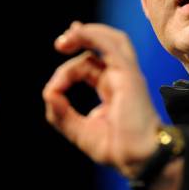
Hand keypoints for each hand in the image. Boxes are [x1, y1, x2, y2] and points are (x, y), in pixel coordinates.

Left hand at [42, 21, 160, 177]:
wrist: (139, 157)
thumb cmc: (118, 148)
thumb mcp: (80, 130)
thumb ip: (62, 113)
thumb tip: (49, 93)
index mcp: (113, 87)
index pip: (89, 66)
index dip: (67, 72)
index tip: (53, 93)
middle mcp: (121, 77)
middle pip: (103, 46)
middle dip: (82, 37)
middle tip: (60, 43)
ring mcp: (127, 73)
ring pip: (111, 39)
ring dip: (88, 32)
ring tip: (67, 37)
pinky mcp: (128, 74)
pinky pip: (112, 45)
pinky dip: (94, 36)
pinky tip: (77, 34)